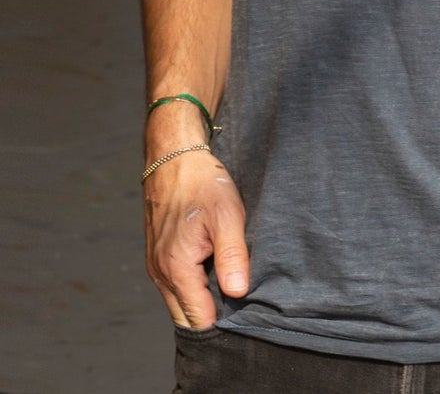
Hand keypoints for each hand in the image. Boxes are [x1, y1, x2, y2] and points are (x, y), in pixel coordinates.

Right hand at [143, 146, 248, 328]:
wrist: (174, 157)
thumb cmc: (202, 184)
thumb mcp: (227, 216)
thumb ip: (232, 257)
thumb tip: (238, 293)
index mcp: (177, 269)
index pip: (199, 320)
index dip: (222, 322)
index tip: (243, 312)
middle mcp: (161, 274)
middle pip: (186, 318)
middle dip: (210, 317)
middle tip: (238, 301)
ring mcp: (156, 266)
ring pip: (179, 303)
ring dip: (201, 301)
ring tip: (227, 283)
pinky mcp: (157, 256)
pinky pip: (174, 286)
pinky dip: (192, 287)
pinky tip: (211, 270)